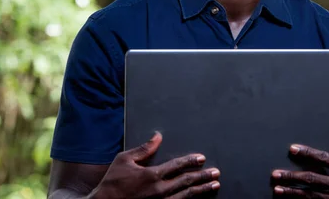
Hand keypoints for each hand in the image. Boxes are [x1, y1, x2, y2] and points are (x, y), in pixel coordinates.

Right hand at [90, 132, 219, 198]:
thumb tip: (157, 136)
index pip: (177, 166)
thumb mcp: (125, 160)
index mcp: (152, 175)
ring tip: (214, 185)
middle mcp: (158, 190)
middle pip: (186, 181)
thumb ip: (144, 148)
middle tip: (216, 172)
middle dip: (203, 176)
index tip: (201, 158)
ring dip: (202, 190)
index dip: (190, 161)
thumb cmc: (112, 182)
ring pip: (186, 196)